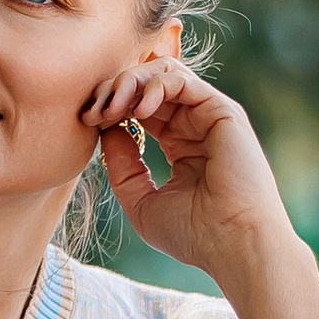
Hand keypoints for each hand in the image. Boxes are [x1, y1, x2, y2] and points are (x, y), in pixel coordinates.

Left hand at [81, 60, 318, 318]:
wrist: (233, 244)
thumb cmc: (195, 234)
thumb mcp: (141, 201)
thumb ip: (122, 166)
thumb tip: (107, 130)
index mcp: (180, 144)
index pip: (139, 107)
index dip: (109, 107)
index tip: (85, 121)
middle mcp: (195, 125)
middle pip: (147, 84)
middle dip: (113, 90)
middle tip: (93, 111)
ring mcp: (209, 115)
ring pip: (162, 73)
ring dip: (129, 82)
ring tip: (112, 108)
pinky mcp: (222, 110)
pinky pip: (181, 79)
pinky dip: (153, 85)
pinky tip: (138, 110)